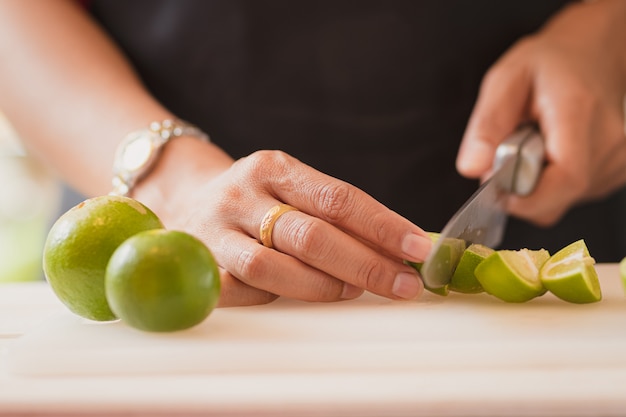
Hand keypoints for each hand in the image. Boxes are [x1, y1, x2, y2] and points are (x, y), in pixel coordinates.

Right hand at [138, 145, 431, 306]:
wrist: (187, 199)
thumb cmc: (258, 200)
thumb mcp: (292, 189)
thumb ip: (336, 215)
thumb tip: (398, 249)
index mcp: (274, 168)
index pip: (337, 198)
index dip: (382, 226)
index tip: (417, 248)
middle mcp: (242, 194)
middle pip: (310, 235)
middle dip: (365, 264)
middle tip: (402, 284)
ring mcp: (217, 231)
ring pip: (272, 267)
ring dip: (322, 285)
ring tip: (352, 290)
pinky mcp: (200, 265)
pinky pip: (242, 291)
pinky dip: (277, 299)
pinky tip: (301, 298)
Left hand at [456, 0, 625, 225]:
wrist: (592, 53)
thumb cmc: (549, 64)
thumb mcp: (505, 79)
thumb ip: (487, 124)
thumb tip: (473, 167)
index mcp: (580, 112)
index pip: (566, 178)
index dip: (527, 198)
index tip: (496, 192)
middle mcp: (609, 140)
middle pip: (559, 198)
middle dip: (521, 190)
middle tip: (508, 155)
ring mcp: (618, 158)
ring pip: (562, 201)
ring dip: (536, 184)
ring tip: (535, 145)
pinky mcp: (617, 171)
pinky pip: (573, 195)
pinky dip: (552, 183)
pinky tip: (552, 152)